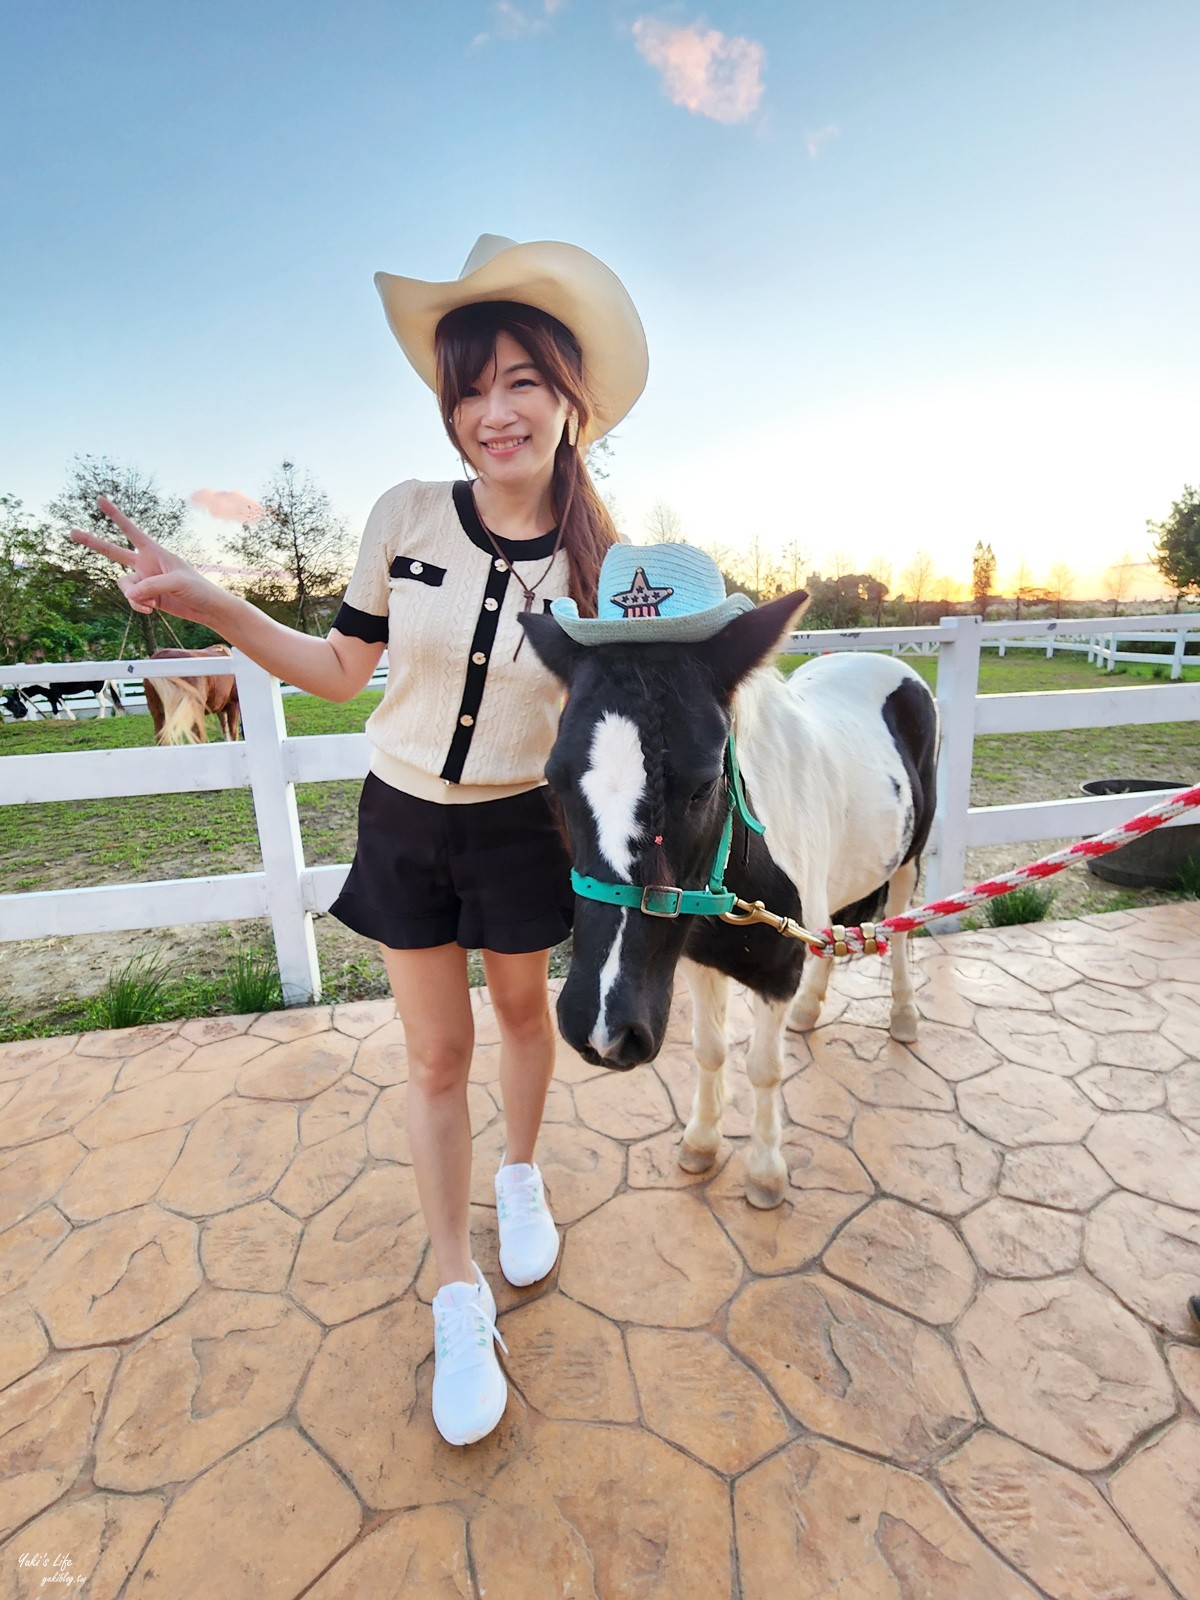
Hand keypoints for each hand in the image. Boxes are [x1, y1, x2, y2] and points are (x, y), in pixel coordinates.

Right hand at [71, 497, 226, 626]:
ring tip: (152, 602)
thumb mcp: (177, 583)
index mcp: (154, 551)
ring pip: (123, 586)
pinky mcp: (145, 597)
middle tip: (71, 531)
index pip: (131, 530)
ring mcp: (143, 580)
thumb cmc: (198, 589)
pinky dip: (138, 606)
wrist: (206, 609)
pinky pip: (131, 600)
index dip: (116, 515)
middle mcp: (145, 563)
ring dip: (135, 596)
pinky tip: (152, 610)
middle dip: (92, 542)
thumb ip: (152, 586)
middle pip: (113, 552)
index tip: (100, 499)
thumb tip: (130, 594)